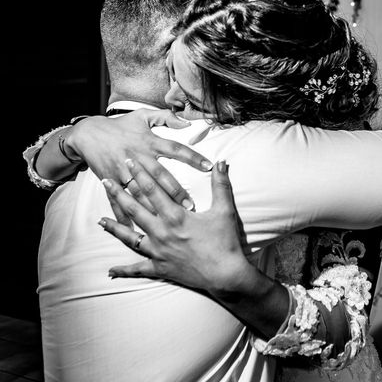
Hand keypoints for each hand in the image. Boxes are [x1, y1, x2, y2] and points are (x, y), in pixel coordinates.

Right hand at [67, 109, 212, 209]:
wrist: (88, 133)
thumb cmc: (122, 124)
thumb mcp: (143, 115)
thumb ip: (166, 117)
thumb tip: (187, 122)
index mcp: (148, 142)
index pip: (175, 149)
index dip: (192, 157)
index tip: (209, 166)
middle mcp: (137, 157)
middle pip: (159, 175)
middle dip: (174, 190)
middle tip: (190, 205)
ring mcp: (122, 171)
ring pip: (141, 191)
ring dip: (154, 206)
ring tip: (170, 219)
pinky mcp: (110, 181)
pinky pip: (117, 200)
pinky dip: (124, 215)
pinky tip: (134, 228)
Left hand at [99, 159, 253, 297]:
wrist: (226, 275)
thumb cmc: (225, 242)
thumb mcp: (224, 210)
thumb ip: (221, 184)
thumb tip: (221, 161)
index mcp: (176, 216)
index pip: (152, 190)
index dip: (140, 174)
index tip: (129, 161)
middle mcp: (162, 232)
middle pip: (135, 209)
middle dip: (119, 193)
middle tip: (105, 181)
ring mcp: (158, 251)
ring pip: (130, 237)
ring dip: (114, 227)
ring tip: (99, 220)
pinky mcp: (160, 268)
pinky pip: (138, 269)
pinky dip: (123, 270)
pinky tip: (110, 270)